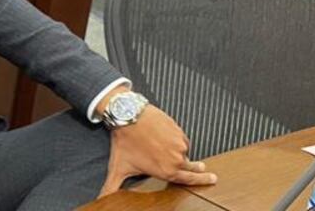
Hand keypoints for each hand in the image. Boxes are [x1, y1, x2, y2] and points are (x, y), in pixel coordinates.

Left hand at [98, 103, 215, 195]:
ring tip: (162, 146)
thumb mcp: (118, 167)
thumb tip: (100, 200)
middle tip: (203, 168)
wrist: (128, 115)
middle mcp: (177, 159)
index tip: (214, 178)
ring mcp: (179, 143)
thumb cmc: (124, 142)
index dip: (203, 180)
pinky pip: (181, 137)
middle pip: (192, 166)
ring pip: (183, 150)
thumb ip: (111, 187)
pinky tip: (165, 137)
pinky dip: (176, 139)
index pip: (189, 179)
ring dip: (177, 151)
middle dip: (197, 168)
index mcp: (167, 171)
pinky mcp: (179, 130)